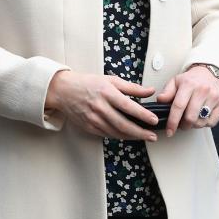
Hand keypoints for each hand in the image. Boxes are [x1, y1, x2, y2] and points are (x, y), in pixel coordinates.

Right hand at [44, 71, 158, 139]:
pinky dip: (120, 136)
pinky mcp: (89, 127)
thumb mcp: (111, 80)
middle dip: (140, 132)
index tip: (154, 120)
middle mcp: (100, 107)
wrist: (64, 90)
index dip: (142, 115)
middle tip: (152, 136)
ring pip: (116, 132)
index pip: (128, 106)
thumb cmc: (88, 84)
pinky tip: (129, 136)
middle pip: (123, 124)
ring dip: (132, 136)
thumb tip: (150, 91)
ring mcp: (93, 119)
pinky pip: (107, 135)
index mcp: (107, 93)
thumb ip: (132, 88)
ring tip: (144, 137)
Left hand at [155, 65, 218, 136]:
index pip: (179, 106)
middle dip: (184, 125)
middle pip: (191, 117)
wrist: (210, 73)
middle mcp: (203, 89)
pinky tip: (202, 117)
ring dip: (194, 125)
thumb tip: (160, 100)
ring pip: (202, 121)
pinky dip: (205, 124)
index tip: (169, 131)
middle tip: (182, 124)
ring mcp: (215, 96)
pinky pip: (212, 122)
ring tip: (192, 119)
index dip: (173, 122)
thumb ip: (167, 92)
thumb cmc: (191, 80)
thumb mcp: (176, 82)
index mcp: (189, 84)